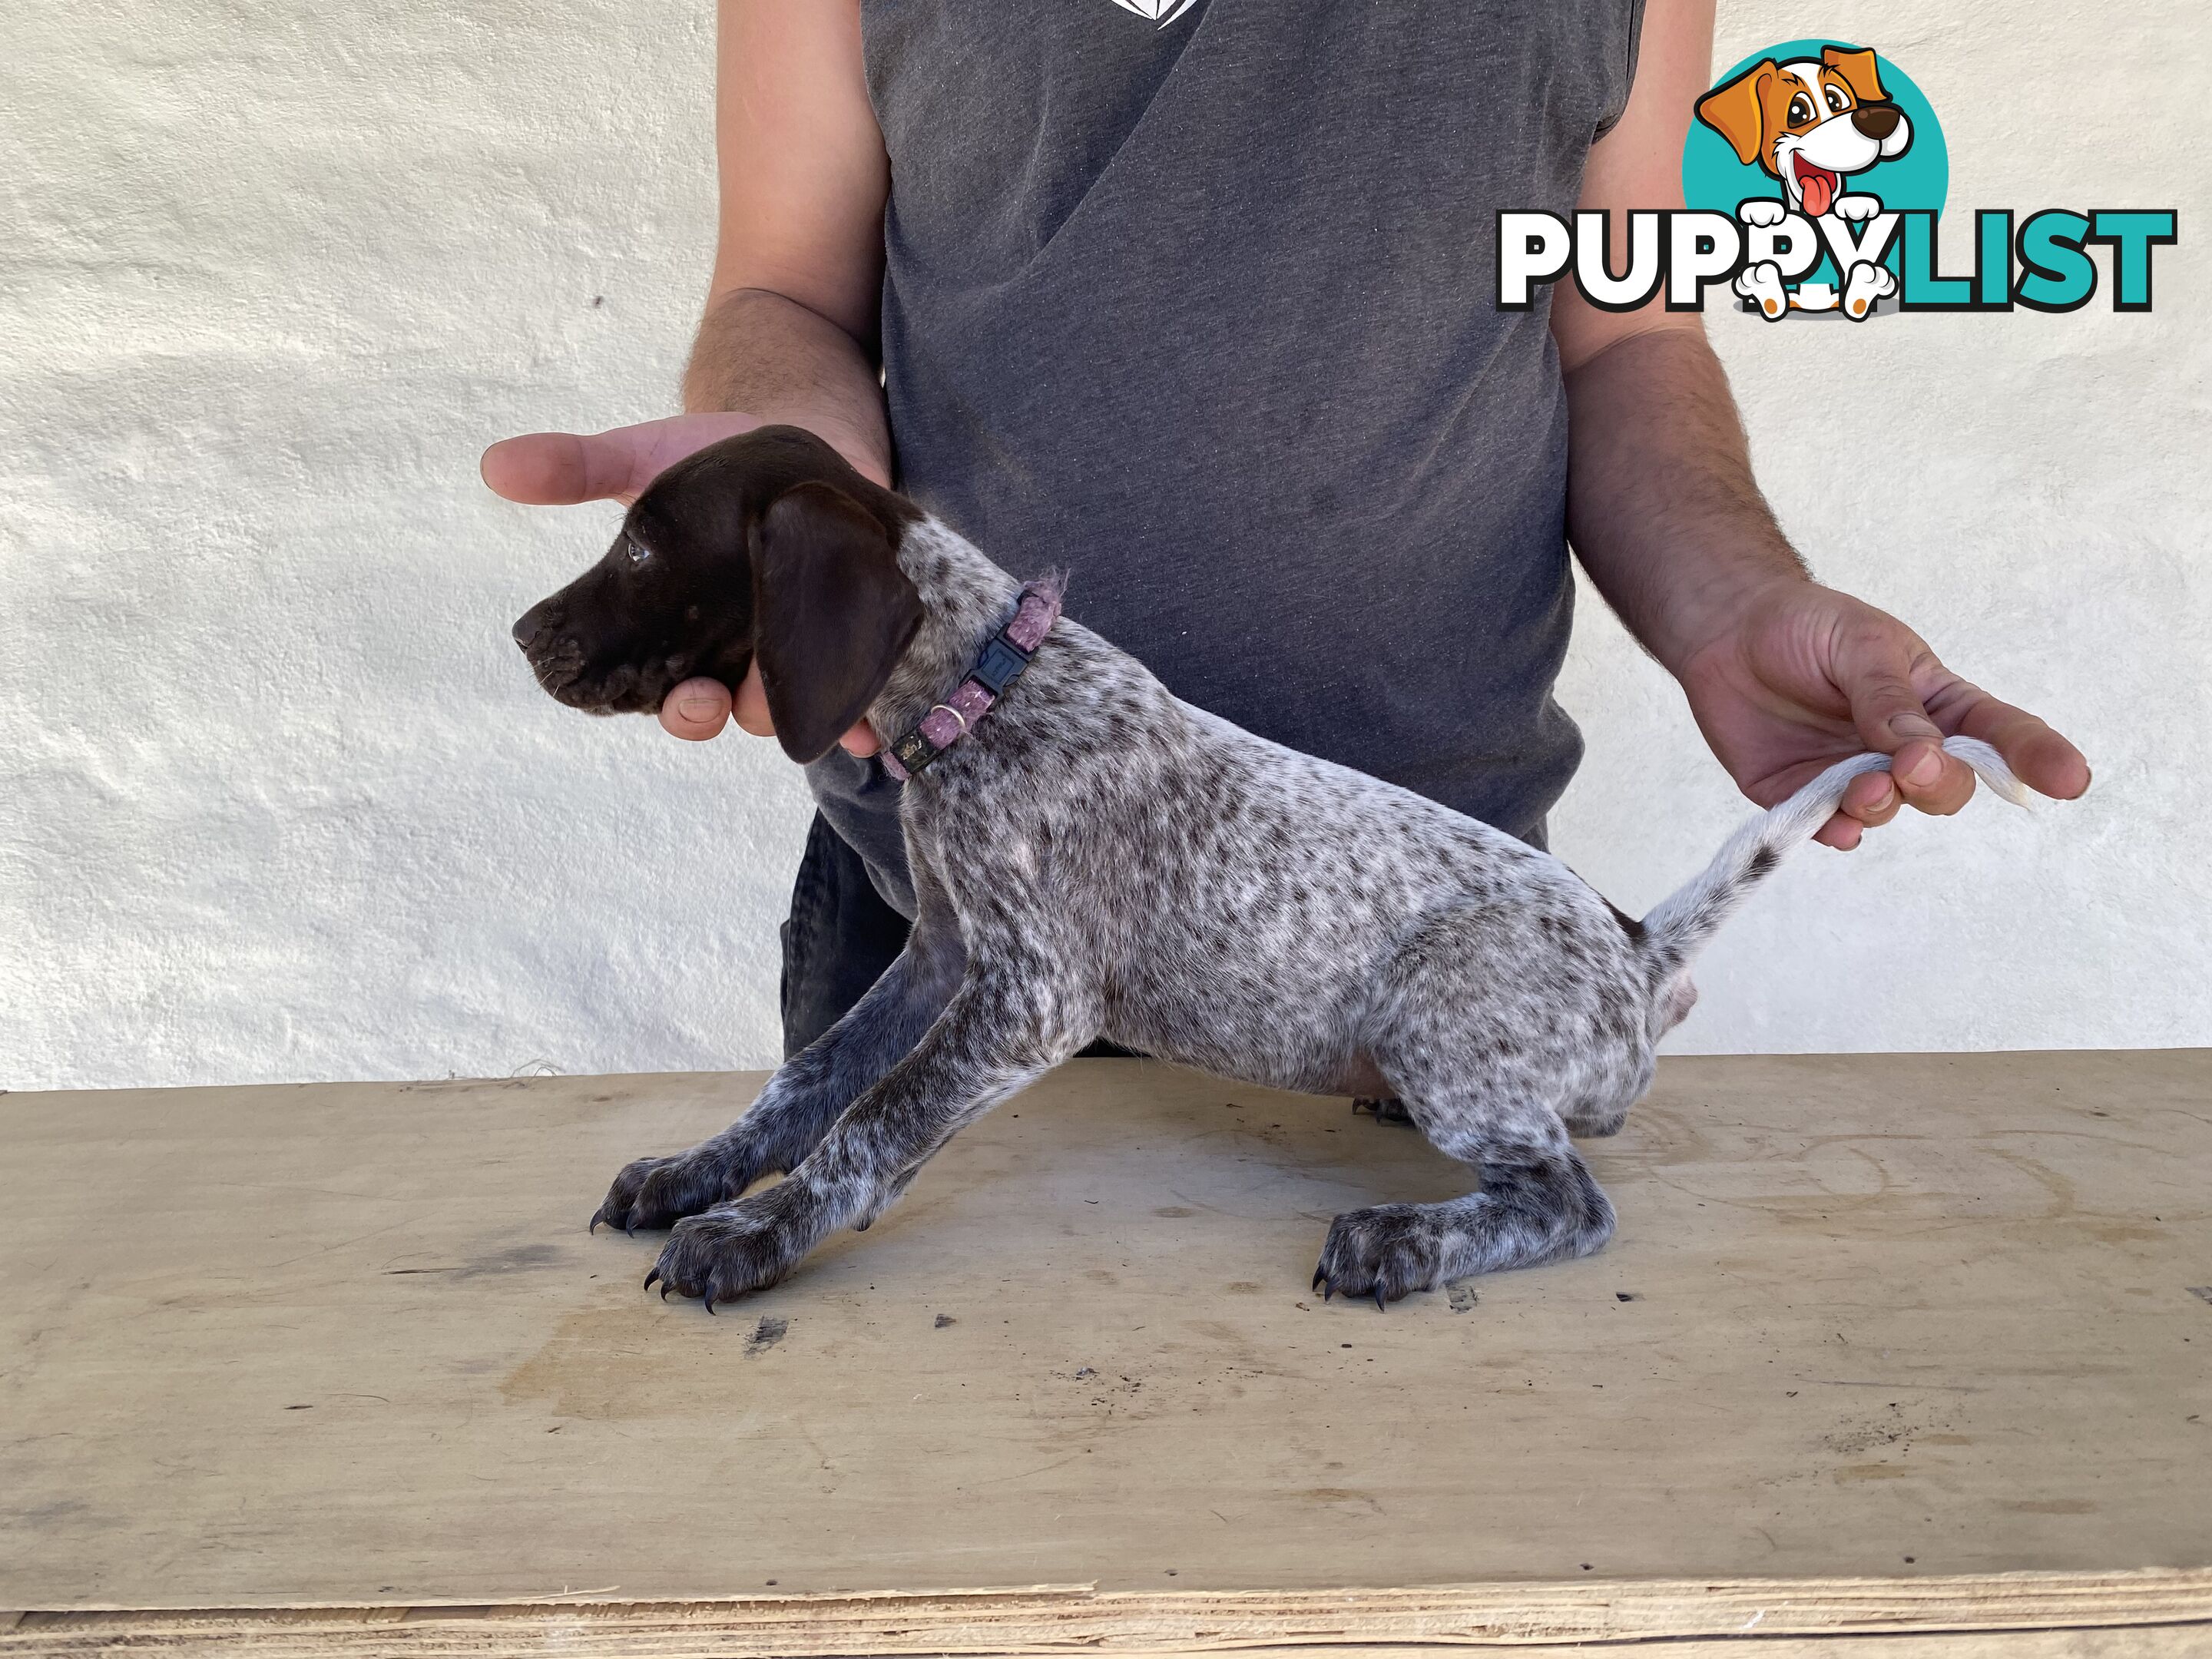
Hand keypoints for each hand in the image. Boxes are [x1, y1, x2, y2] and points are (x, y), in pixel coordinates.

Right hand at [482, 413, 880, 753]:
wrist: (805, 440)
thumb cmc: (716, 462)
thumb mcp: (645, 458)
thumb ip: (579, 467)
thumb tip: (495, 465)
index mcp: (686, 635)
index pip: (667, 695)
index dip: (672, 709)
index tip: (675, 698)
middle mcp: (739, 655)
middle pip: (727, 714)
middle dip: (720, 716)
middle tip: (719, 699)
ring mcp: (797, 650)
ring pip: (790, 708)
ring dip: (790, 707)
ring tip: (793, 685)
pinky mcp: (853, 635)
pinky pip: (858, 692)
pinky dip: (862, 716)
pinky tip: (868, 731)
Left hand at [1675, 579, 2089, 848]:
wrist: (1727, 631)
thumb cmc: (1808, 627)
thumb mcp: (1858, 644)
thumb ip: (1888, 698)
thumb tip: (1924, 752)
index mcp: (1936, 702)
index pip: (1999, 732)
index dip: (2037, 756)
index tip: (2071, 779)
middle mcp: (1903, 747)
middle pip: (1946, 786)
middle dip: (1939, 783)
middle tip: (1914, 766)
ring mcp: (1853, 774)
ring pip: (1890, 810)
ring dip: (1885, 805)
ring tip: (1865, 787)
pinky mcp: (1802, 795)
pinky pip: (1830, 827)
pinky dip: (1838, 831)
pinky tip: (1839, 825)